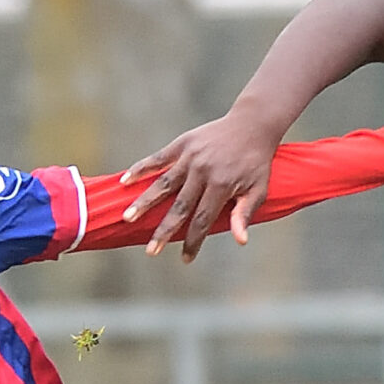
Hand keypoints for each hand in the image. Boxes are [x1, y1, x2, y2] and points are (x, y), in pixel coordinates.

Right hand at [121, 105, 285, 261]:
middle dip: (164, 231)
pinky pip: (158, 158)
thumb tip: (241, 241)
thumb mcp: (258, 189)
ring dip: (144, 202)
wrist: (252, 124)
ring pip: (163, 184)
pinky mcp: (183, 144)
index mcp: (222, 186)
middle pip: (179, 207)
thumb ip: (244, 214)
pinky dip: (141, 168)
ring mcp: (191, 157)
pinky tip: (125, 181)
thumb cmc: (256, 162)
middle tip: (150, 251)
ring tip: (128, 218)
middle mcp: (203, 172)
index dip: (193, 241)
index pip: (203, 220)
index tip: (185, 259)